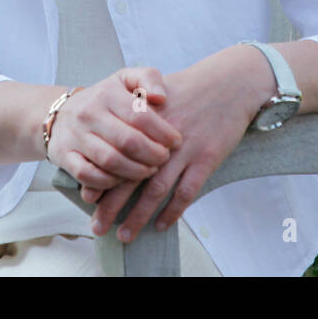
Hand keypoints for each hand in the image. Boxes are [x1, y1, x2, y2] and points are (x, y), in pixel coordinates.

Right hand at [46, 66, 183, 190]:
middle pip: (128, 141)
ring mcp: (75, 136)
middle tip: (164, 159)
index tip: (176, 142)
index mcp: (107, 93)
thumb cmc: (105, 98)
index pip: (140, 116)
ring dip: (135, 171)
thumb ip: (149, 78)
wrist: (62, 113)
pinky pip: (88, 175)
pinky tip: (124, 179)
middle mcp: (88, 113)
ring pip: (110, 160)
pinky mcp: (64, 156)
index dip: (163, 132)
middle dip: (153, 155)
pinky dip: (109, 182)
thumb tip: (162, 97)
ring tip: (149, 170)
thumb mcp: (126, 79)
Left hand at [81, 47, 264, 240]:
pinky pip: (186, 192)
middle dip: (111, 205)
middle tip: (97, 226)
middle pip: (129, 177)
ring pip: (155, 190)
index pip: (115, 154)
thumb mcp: (156, 92)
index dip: (100, 177)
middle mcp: (159, 138)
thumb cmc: (191, 89)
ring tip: (124, 235)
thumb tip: (114, 139)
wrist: (230, 83)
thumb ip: (135, 114)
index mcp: (143, 121)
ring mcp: (184, 150)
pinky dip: (173, 211)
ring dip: (138, 216)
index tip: (87, 197)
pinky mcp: (206, 158)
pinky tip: (161, 225)